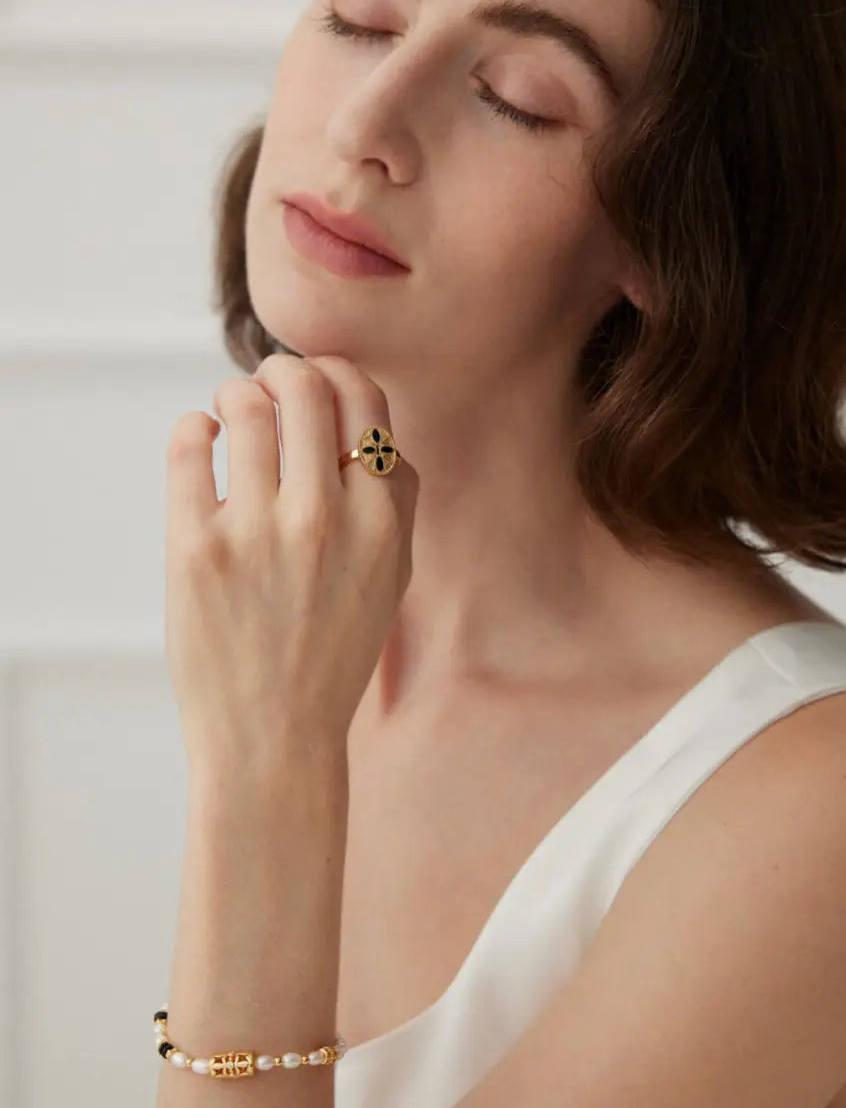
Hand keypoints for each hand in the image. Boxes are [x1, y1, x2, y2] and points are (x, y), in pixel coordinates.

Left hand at [164, 353, 417, 777]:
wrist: (274, 736)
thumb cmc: (332, 652)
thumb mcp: (393, 576)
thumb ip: (395, 499)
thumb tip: (366, 422)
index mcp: (382, 519)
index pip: (363, 398)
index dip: (334, 373)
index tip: (312, 381)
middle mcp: (325, 517)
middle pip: (305, 387)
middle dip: (281, 371)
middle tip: (263, 384)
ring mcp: (258, 531)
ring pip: (245, 406)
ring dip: (234, 393)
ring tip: (227, 411)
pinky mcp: (196, 549)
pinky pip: (188, 447)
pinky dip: (192, 426)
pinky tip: (199, 436)